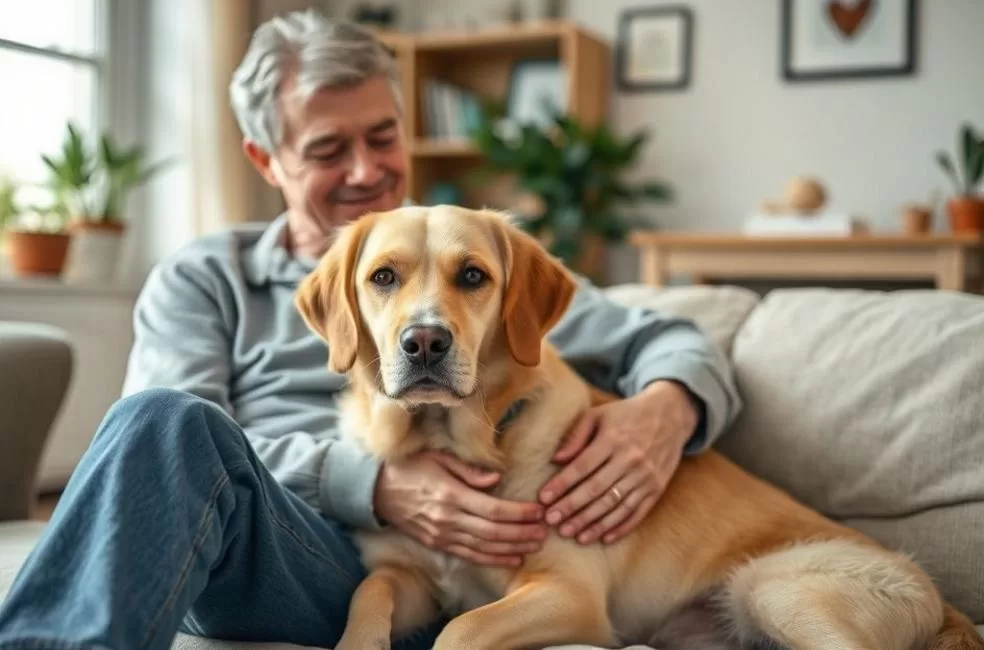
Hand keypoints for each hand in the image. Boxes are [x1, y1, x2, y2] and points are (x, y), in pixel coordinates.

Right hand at [373, 450, 547, 566]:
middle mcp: (448, 519)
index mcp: (451, 494)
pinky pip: (469, 556)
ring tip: (535, 546)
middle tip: (545, 531)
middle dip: (522, 533)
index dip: (518, 512)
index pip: (493, 508)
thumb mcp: (439, 458)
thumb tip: (497, 479)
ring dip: (512, 548)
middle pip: (493, 532)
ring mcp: (442, 535)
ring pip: (484, 547)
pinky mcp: (437, 545)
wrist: (376, 491)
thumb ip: (469, 471)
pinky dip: (493, 559)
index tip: (538, 510)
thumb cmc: (410, 468)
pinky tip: (512, 559)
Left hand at [538, 380, 699, 544]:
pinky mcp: (657, 488)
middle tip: (552, 522)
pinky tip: (604, 538)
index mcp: (613, 439)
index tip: (544, 498)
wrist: (670, 415)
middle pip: (596, 489)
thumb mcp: (599, 415)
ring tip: (573, 535)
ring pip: (616, 505)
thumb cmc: (627, 415)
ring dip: (593, 523)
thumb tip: (556, 459)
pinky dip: (621, 527)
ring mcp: (646, 476)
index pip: (582, 467)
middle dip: (572, 508)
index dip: (562, 484)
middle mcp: (630, 459)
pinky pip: (638, 512)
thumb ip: (576, 435)